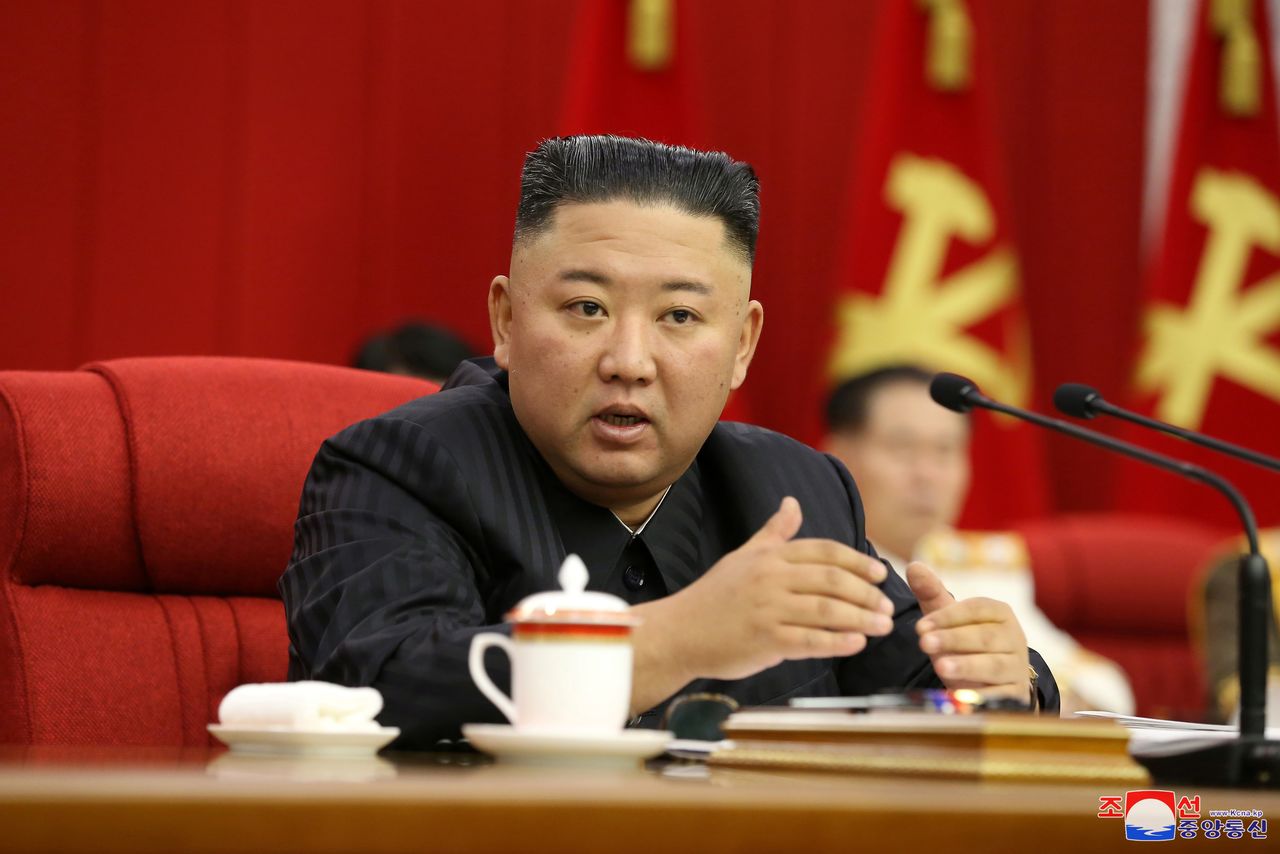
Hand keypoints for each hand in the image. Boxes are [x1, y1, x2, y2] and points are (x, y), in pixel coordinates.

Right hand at [630, 497, 894, 698]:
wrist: (679, 632)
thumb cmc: (714, 595)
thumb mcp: (744, 556)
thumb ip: (774, 533)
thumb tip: (793, 503)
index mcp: (769, 556)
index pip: (825, 552)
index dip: (858, 561)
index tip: (880, 572)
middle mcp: (770, 578)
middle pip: (832, 580)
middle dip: (867, 593)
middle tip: (888, 605)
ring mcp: (767, 609)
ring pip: (827, 610)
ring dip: (861, 618)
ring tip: (883, 626)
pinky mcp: (765, 640)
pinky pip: (810, 641)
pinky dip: (838, 642)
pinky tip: (857, 644)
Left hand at [907, 561, 1029, 698]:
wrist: (990, 681)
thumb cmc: (965, 643)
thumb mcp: (948, 619)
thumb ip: (931, 593)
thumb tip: (913, 566)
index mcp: (1000, 613)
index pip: (977, 609)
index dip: (948, 616)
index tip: (920, 627)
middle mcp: (1015, 638)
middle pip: (984, 637)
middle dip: (952, 639)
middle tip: (924, 643)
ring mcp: (1017, 667)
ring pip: (994, 665)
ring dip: (966, 665)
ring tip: (940, 666)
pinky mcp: (1017, 694)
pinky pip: (1001, 695)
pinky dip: (982, 696)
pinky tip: (961, 696)